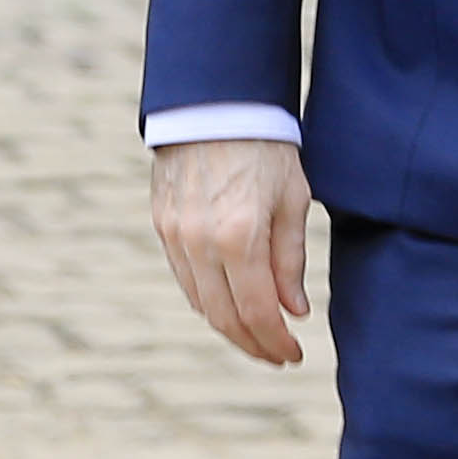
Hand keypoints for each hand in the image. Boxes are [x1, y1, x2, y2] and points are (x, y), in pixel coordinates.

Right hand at [153, 137, 316, 366]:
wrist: (215, 101)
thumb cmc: (265, 146)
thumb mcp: (292, 199)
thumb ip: (289, 260)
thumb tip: (293, 312)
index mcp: (240, 236)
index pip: (258, 312)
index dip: (277, 342)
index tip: (295, 355)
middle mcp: (200, 242)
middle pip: (224, 318)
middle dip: (253, 345)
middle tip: (277, 356)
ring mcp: (175, 235)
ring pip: (200, 303)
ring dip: (229, 328)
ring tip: (257, 335)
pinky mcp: (162, 224)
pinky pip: (183, 278)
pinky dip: (207, 300)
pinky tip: (229, 304)